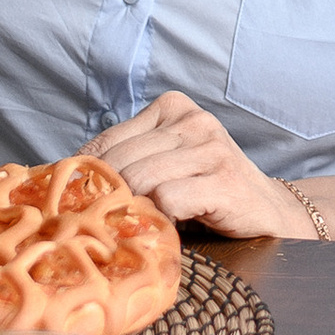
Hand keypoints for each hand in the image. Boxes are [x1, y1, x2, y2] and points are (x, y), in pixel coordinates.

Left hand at [83, 91, 311, 238]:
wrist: (266, 208)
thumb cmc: (207, 187)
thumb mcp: (167, 160)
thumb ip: (130, 158)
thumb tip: (67, 179)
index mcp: (172, 107)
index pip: (107, 140)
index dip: (86, 175)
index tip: (75, 202)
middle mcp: (193, 120)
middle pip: (121, 162)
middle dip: (106, 197)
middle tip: (99, 224)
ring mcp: (210, 149)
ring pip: (141, 180)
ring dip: (133, 210)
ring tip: (134, 227)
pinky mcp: (223, 181)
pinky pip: (168, 200)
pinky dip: (160, 218)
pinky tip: (168, 226)